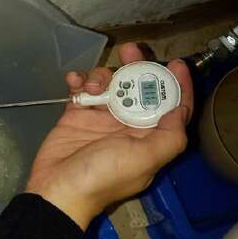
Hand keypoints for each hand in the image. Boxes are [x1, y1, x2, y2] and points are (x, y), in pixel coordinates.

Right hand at [25, 43, 192, 230]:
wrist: (57, 189)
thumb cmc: (102, 175)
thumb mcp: (144, 160)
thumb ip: (169, 136)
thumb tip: (180, 110)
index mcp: (149, 136)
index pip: (171, 107)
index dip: (177, 84)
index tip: (176, 63)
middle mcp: (127, 124)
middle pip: (139, 88)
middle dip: (137, 67)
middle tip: (129, 49)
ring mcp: (100, 117)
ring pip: (110, 83)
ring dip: (102, 76)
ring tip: (92, 87)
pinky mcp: (76, 113)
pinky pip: (81, 89)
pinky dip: (78, 81)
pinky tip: (73, 82)